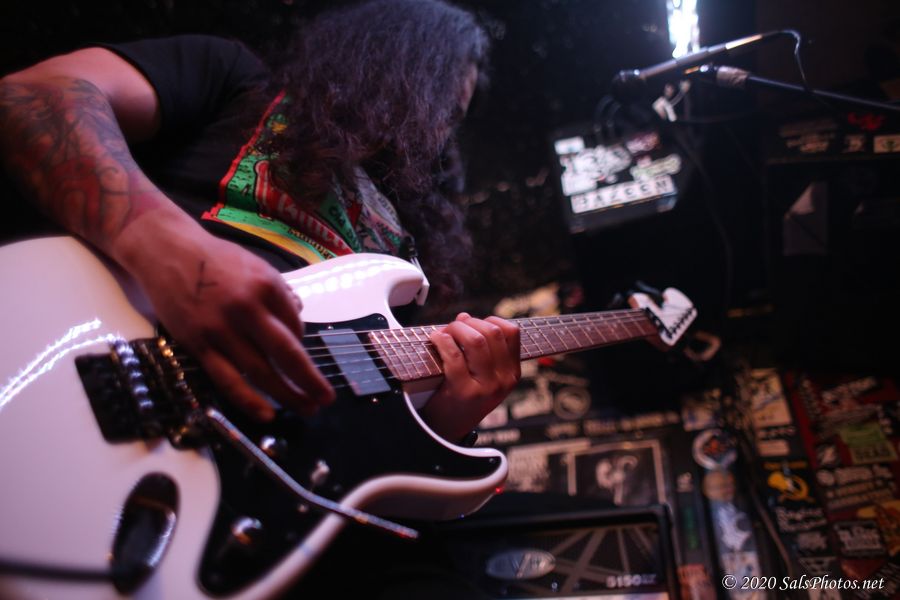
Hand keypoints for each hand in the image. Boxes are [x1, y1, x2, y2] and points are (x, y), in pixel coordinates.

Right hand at [114, 214, 333, 419]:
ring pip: (260, 372)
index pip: (296, 326)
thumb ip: (279, 294)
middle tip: (327, 399)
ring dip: (287, 395)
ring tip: (308, 409)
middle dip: (310, 380)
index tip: (300, 352)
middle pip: (287, 353)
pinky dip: (249, 400)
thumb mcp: (256, 266)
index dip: (303, 343)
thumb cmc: (215, 259)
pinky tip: (267, 414)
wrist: (167, 252)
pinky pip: (227, 379)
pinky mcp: (198, 345)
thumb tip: (297, 320)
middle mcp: (247, 309)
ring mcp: (221, 330)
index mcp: (266, 286)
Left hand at [421, 313, 520, 441]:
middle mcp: (503, 380)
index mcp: (512, 373)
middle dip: (469, 322)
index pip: (512, 332)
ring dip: (456, 329)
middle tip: (453, 328)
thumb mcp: (483, 376)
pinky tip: (435, 340)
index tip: (474, 324)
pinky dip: (442, 340)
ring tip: (444, 333)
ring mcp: (485, 387)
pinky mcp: (463, 391)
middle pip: (492, 332)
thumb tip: (464, 317)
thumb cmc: (462, 397)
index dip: (490, 320)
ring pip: (476, 340)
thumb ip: (479, 347)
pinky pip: (453, 355)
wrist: (447, 430)